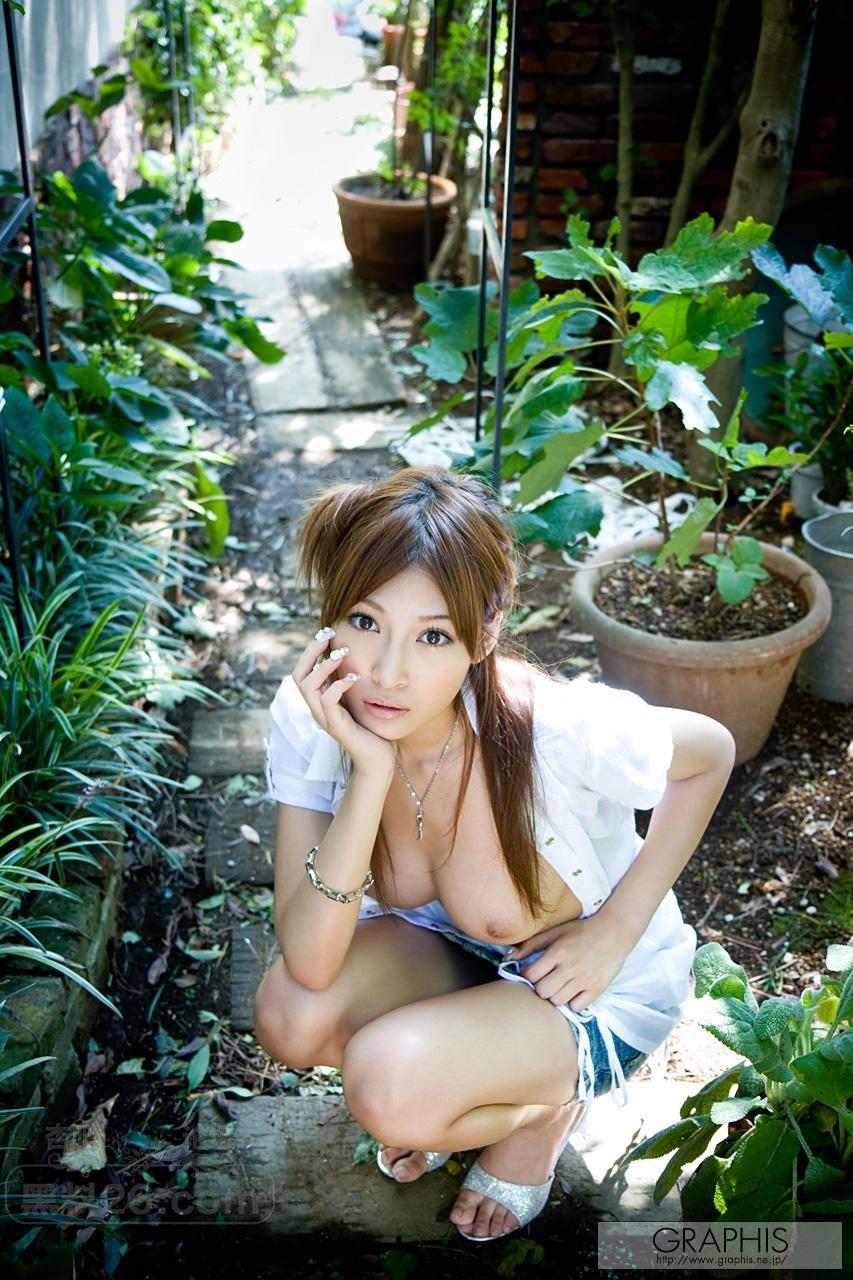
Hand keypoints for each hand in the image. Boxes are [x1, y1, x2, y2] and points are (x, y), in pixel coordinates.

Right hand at [292, 630, 396, 776]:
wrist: (378, 760)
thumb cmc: (371, 728)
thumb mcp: (357, 699)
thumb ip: (349, 682)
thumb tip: (353, 657)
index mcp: (320, 701)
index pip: (303, 671)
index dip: (311, 650)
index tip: (327, 632)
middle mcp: (317, 709)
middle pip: (298, 676)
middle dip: (310, 652)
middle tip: (328, 635)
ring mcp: (325, 718)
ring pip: (308, 687)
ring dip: (323, 666)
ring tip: (342, 654)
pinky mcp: (336, 727)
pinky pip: (328, 701)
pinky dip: (338, 685)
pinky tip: (354, 677)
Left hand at [505, 913, 630, 1011]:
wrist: (615, 931)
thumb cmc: (582, 931)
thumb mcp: (556, 932)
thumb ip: (532, 944)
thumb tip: (511, 958)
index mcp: (558, 951)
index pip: (531, 974)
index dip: (527, 975)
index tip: (532, 972)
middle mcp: (571, 967)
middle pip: (542, 992)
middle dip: (540, 988)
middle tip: (545, 981)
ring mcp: (585, 979)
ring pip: (558, 1001)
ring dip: (555, 996)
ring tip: (559, 986)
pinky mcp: (597, 988)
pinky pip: (577, 1007)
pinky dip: (572, 1002)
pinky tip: (573, 991)